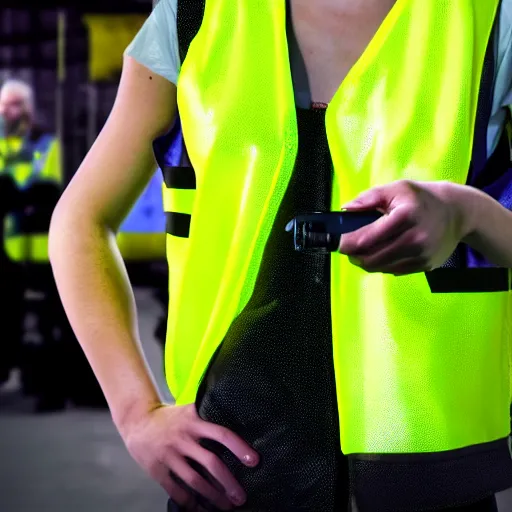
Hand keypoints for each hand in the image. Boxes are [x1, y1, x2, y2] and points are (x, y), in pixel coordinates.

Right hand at [121, 403, 258, 510]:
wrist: (137, 421)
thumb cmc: (169, 417)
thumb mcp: (188, 409)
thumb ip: (207, 413)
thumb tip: (236, 415)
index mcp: (194, 422)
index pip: (222, 434)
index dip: (239, 447)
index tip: (254, 461)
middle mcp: (183, 438)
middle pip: (211, 462)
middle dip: (228, 482)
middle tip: (241, 497)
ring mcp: (170, 455)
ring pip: (195, 480)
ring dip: (213, 496)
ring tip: (226, 506)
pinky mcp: (157, 469)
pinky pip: (176, 490)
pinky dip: (189, 502)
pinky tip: (200, 509)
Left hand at [338, 180, 470, 275]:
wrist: (458, 212)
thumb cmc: (422, 198)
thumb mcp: (396, 188)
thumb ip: (368, 198)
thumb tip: (346, 210)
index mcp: (405, 216)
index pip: (366, 238)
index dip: (346, 243)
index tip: (337, 242)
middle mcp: (414, 239)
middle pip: (370, 258)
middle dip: (353, 254)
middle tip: (347, 247)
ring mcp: (420, 255)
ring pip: (380, 267)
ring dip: (365, 261)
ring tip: (362, 250)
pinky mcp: (424, 266)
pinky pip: (393, 271)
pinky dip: (381, 264)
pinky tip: (381, 253)